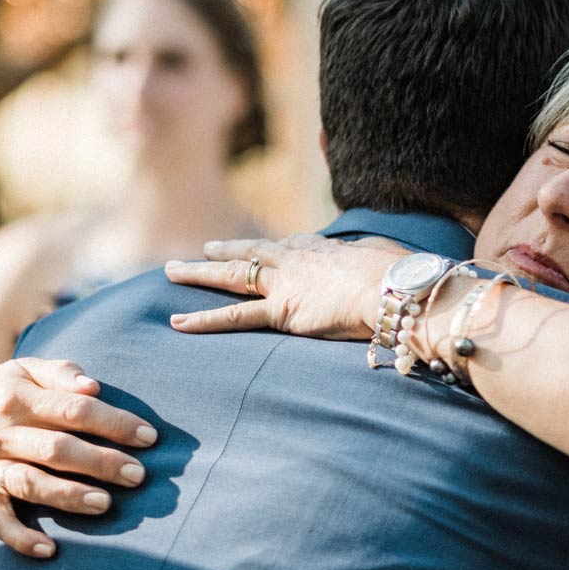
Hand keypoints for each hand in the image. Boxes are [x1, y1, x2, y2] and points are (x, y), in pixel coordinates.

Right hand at [0, 357, 156, 557]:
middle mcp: (2, 432)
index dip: (114, 423)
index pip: (75, 409)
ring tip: (105, 504)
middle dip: (101, 462)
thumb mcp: (23, 371)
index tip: (149, 437)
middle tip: (138, 475)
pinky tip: (49, 550)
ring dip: (68, 496)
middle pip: (57, 448)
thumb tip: (93, 387)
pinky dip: (19, 538)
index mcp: (19, 397)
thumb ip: (61, 373)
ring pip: (30, 483)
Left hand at [164, 234, 405, 338]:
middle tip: (198, 251)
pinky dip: (203, 320)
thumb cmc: (398, 274)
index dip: (268, 249)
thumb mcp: (383, 254)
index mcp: (321, 248)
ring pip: (230, 277)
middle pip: (249, 254)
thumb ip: (371, 257)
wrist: (391, 288)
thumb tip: (381, 261)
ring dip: (198, 274)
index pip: (287, 246)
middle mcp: (295, 260)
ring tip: (170, 272)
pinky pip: (234, 318)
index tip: (254, 248)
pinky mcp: (280, 312)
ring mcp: (283, 284)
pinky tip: (177, 322)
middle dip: (222, 252)